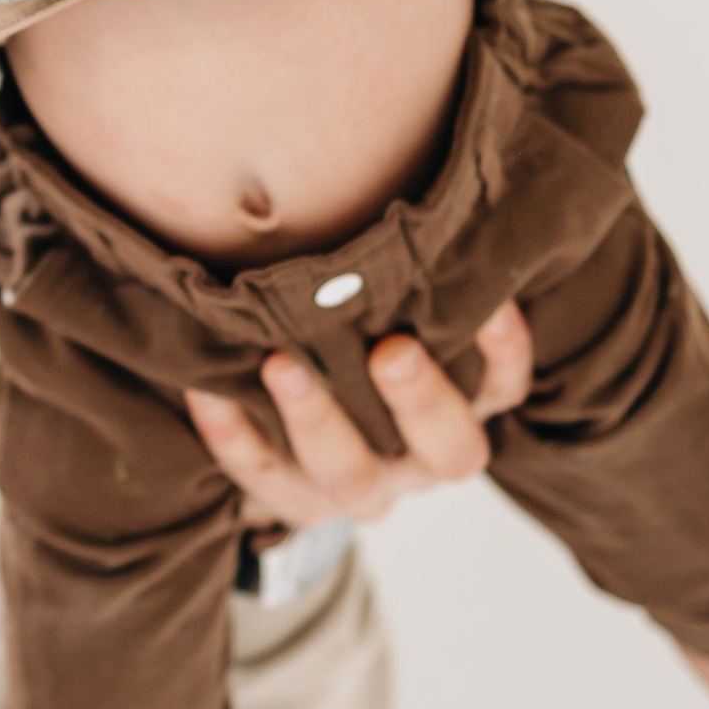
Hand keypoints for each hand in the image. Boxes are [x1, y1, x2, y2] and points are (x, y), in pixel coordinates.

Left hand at [185, 305, 534, 525]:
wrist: (306, 443)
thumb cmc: (365, 342)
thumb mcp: (400, 320)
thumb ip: (414, 281)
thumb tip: (431, 206)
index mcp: (460, 418)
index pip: (501, 391)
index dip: (502, 352)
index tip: (487, 303)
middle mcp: (418, 463)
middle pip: (444, 452)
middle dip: (419, 400)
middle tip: (391, 350)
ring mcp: (358, 490)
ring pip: (349, 475)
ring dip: (316, 418)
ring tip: (282, 364)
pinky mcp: (293, 502)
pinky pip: (260, 478)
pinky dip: (231, 435)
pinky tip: (206, 389)